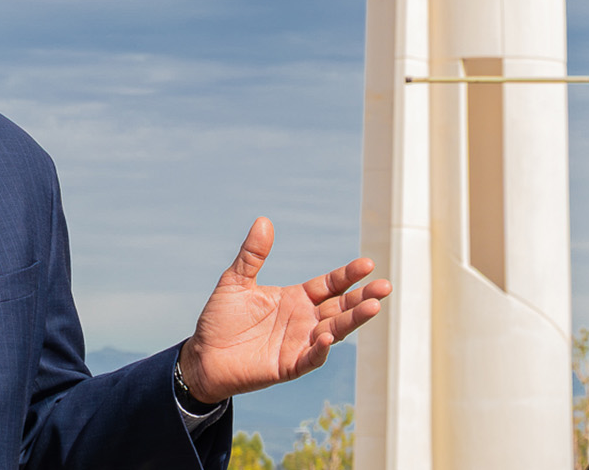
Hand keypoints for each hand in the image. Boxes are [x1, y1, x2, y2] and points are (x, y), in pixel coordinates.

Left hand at [177, 217, 390, 402]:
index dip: (348, 276)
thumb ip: (252, 255)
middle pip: (340, 307)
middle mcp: (303, 320)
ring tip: (374, 307)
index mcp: (296, 298)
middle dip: (363, 298)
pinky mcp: (287, 367)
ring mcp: (298, 344)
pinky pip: (309, 359)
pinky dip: (320, 350)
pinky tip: (328, 337)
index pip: (330, 285)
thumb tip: (263, 220)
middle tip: (385, 287)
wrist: (203, 356)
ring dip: (353, 320)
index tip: (368, 264)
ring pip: (333, 331)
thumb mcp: (236, 280)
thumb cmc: (220, 318)